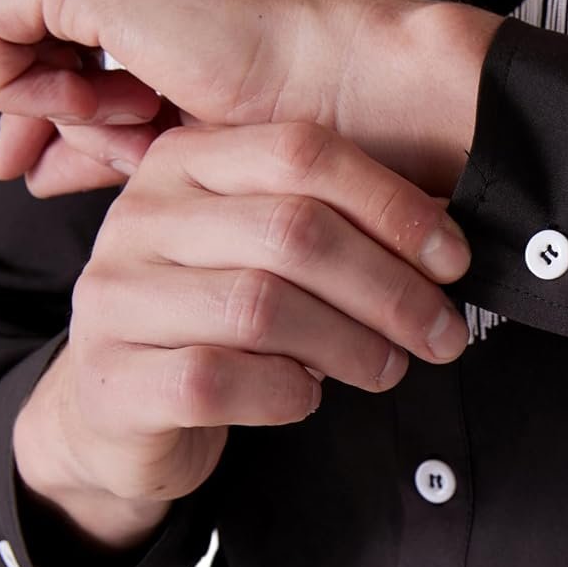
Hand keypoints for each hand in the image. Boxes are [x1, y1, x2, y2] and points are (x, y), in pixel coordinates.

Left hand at [0, 0, 500, 196]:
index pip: (83, 22)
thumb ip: (120, 134)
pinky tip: (123, 118)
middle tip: (45, 172)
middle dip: (43, 114)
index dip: (63, 98)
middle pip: (44, 27)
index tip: (60, 160)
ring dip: (66, 112)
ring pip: (20, 32)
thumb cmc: (330, 114)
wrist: (375, 88)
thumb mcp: (200, 128)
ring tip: (142, 139)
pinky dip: (37, 94)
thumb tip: (44, 168)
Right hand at [12, 120, 472, 550]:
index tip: (453, 262)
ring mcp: (116, 298)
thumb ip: (335, 233)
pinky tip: (304, 395)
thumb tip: (444, 246)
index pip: (301, 152)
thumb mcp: (267, 259)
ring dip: (351, 345)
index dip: (393, 208)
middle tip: (441, 334)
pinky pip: (216, 378)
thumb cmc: (215, 326)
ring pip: (261, 306)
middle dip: (391, 290)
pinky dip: (284, 392)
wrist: (122, 414)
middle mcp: (140, 217)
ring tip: (386, 368)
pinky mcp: (114, 379)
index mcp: (185, 164)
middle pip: (294, 231)